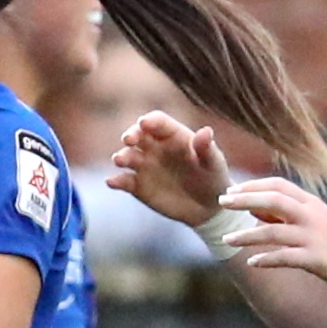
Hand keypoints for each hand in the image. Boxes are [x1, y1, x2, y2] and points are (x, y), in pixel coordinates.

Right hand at [108, 110, 232, 225]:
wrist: (207, 206)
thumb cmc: (213, 177)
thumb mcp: (213, 162)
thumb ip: (206, 148)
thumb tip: (205, 132)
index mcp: (173, 135)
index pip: (158, 122)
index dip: (150, 121)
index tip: (144, 123)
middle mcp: (155, 147)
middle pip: (137, 135)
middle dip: (131, 134)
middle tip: (128, 139)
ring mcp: (144, 166)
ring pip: (127, 156)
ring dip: (122, 156)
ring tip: (121, 160)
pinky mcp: (138, 186)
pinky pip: (124, 181)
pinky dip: (116, 181)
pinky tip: (113, 182)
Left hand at [218, 178, 326, 292]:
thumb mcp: (317, 221)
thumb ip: (288, 215)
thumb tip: (255, 211)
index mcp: (311, 204)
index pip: (278, 186)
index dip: (253, 186)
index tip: (231, 190)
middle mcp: (311, 216)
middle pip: (273, 200)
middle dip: (245, 199)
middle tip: (221, 202)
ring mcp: (314, 237)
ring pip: (274, 231)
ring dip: (247, 235)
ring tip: (226, 240)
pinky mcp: (317, 259)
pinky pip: (285, 258)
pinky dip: (266, 260)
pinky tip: (252, 263)